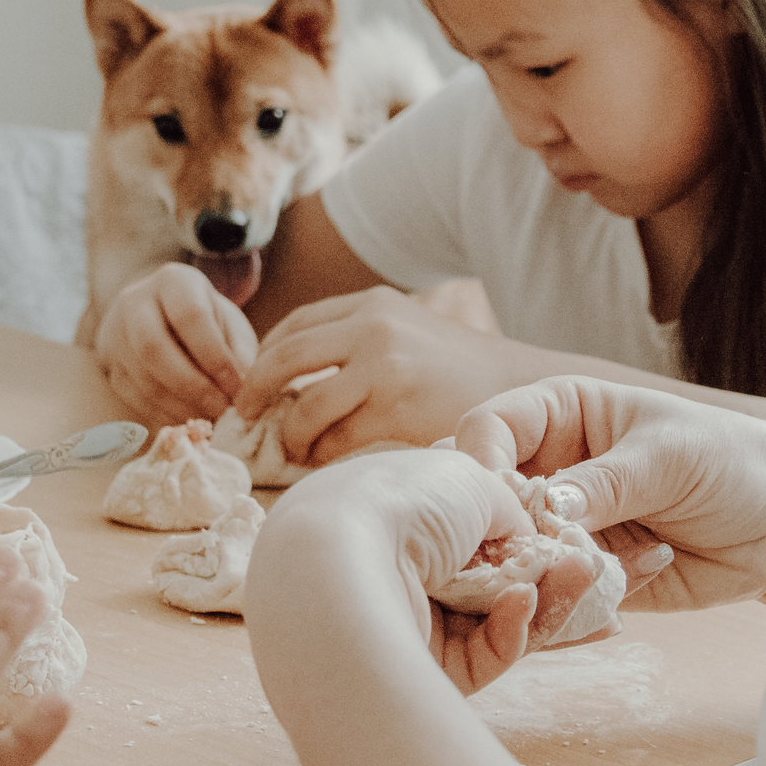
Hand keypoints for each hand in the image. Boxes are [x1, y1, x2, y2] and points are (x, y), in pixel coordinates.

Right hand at [94, 262, 256, 425]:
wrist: (161, 314)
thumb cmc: (205, 320)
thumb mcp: (228, 323)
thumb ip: (238, 352)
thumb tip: (243, 391)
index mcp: (173, 281)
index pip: (190, 316)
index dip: (215, 357)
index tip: (237, 387)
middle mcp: (135, 302)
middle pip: (154, 348)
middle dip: (192, 386)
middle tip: (221, 408)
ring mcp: (115, 334)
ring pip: (142, 377)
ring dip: (179, 405)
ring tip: (209, 417)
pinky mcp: (109, 365)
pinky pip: (132, 396)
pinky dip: (163, 413)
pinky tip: (187, 417)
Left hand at [235, 287, 521, 465]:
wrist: (520, 390)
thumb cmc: (459, 371)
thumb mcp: (407, 332)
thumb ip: (356, 341)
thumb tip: (286, 377)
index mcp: (372, 304)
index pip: (295, 325)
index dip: (263, 357)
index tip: (253, 384)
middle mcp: (374, 328)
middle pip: (284, 359)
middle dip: (255, 392)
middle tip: (245, 418)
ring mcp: (385, 368)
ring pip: (307, 407)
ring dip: (291, 435)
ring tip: (293, 449)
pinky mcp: (398, 411)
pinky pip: (337, 440)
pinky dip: (322, 455)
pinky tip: (324, 461)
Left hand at [256, 449, 599, 695]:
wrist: (334, 570)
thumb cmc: (398, 504)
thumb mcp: (469, 478)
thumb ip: (505, 505)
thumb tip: (523, 535)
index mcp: (388, 511)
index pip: (463, 526)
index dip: (520, 530)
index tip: (571, 535)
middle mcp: (389, 567)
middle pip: (485, 578)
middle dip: (547, 573)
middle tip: (595, 569)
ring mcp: (402, 621)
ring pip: (491, 619)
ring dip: (542, 599)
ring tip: (587, 580)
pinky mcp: (416, 672)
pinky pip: (479, 655)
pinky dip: (508, 630)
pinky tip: (524, 606)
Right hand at [455, 376, 765, 609]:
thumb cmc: (731, 461)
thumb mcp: (668, 457)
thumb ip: (605, 481)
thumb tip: (547, 504)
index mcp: (558, 414)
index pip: (489, 429)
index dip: (480, 462)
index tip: (494, 500)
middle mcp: (548, 469)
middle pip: (486, 498)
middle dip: (496, 530)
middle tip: (525, 558)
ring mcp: (562, 528)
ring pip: (511, 556)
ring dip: (537, 578)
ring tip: (595, 581)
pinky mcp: (583, 577)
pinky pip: (553, 597)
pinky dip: (573, 606)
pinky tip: (624, 599)